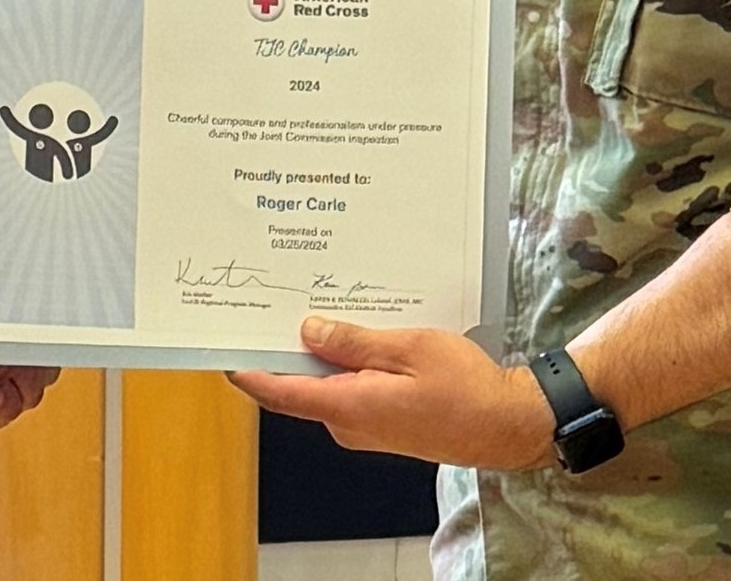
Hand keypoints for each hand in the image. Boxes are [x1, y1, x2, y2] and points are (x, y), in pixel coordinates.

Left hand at [228, 317, 555, 471]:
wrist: (507, 424)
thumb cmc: (466, 387)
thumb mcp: (408, 349)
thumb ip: (354, 341)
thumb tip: (308, 331)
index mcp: (349, 406)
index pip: (279, 391)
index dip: (247, 369)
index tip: (223, 345)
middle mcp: (348, 423)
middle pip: (298, 385)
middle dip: (284, 347)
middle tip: (273, 303)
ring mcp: (364, 427)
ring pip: (325, 384)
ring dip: (319, 352)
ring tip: (317, 306)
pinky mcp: (381, 422)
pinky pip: (348, 389)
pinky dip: (343, 363)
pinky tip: (354, 333)